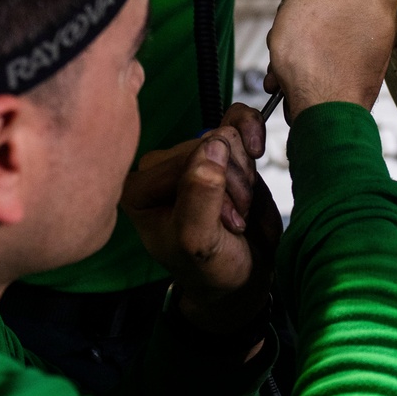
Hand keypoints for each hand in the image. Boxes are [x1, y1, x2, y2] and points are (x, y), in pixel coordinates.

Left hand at [123, 105, 281, 334]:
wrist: (239, 278)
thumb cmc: (210, 269)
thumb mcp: (199, 243)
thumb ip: (200, 199)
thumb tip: (212, 149)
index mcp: (140, 189)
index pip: (187, 160)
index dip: (217, 188)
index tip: (227, 223)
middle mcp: (158, 168)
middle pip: (208, 145)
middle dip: (233, 183)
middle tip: (235, 218)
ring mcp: (189, 156)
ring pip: (227, 136)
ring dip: (245, 175)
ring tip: (239, 207)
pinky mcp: (217, 149)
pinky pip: (235, 118)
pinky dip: (252, 129)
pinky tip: (256, 148)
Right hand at [265, 0, 396, 120]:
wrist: (322, 106)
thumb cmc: (317, 52)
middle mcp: (386, 20)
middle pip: (341, 1)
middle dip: (310, 10)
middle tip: (293, 15)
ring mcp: (375, 48)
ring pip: (332, 29)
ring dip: (305, 37)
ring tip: (287, 49)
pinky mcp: (363, 70)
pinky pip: (333, 53)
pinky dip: (312, 58)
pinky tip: (292, 68)